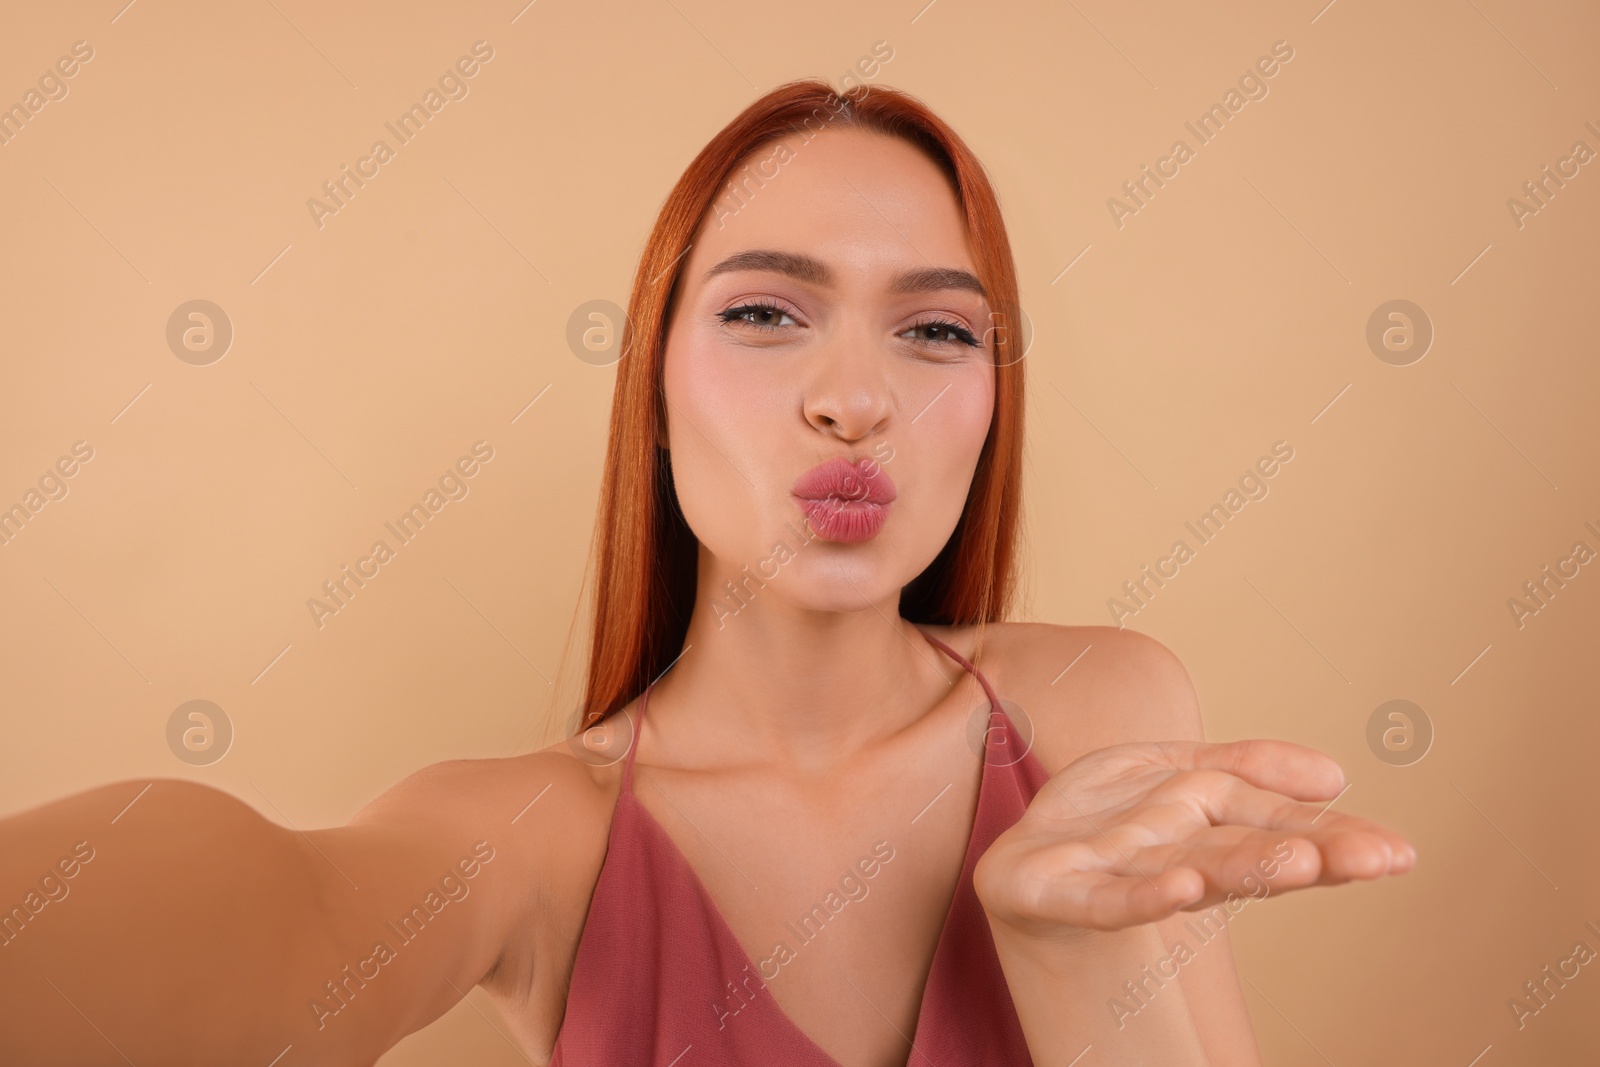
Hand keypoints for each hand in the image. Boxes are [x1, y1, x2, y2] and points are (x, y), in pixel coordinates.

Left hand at [973, 739, 1414, 938]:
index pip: (1280, 827)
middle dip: (1306, 852)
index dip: (1336, 839)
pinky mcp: (1068, 893)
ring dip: (1244, 867)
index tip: (1398, 853)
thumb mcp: (1179, 773)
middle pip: (1247, 850)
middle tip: (1374, 859)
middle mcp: (1177, 855)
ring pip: (1194, 867)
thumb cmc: (1113, 823)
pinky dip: (1147, 896)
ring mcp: (1123, 875)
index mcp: (1209, 827)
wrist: (1022, 866)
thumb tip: (1335, 778)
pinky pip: (1111, 897)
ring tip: (1298, 863)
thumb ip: (1250, 769)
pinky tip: (1184, 888)